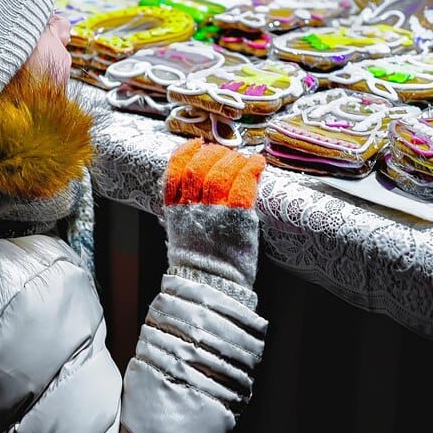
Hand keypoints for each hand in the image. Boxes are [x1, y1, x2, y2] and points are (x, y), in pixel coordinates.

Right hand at [162, 139, 266, 306]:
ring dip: (233, 159)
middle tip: (224, 152)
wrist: (211, 287)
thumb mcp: (179, 235)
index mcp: (175, 211)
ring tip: (242, 157)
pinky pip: (243, 184)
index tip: (196, 144)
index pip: (175, 172)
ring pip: (220, 172)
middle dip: (212, 154)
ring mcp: (214, 212)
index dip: (185, 153)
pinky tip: (257, 163)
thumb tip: (181, 198)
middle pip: (199, 168)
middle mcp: (192, 208)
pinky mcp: (237, 218)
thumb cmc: (199, 265)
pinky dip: (251, 169)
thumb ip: (181, 214)